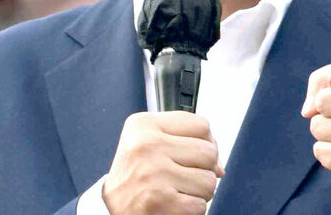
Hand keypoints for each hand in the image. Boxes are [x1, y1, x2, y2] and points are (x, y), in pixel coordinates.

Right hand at [103, 111, 223, 214]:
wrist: (109, 209)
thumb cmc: (134, 175)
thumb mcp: (148, 143)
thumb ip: (184, 142)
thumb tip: (220, 165)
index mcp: (144, 125)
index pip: (201, 125)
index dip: (205, 142)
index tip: (193, 154)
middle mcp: (147, 144)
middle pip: (209, 152)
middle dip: (204, 169)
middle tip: (184, 176)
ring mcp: (154, 172)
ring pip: (209, 180)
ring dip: (199, 192)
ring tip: (178, 191)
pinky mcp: (159, 201)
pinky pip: (200, 206)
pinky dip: (192, 210)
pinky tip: (174, 205)